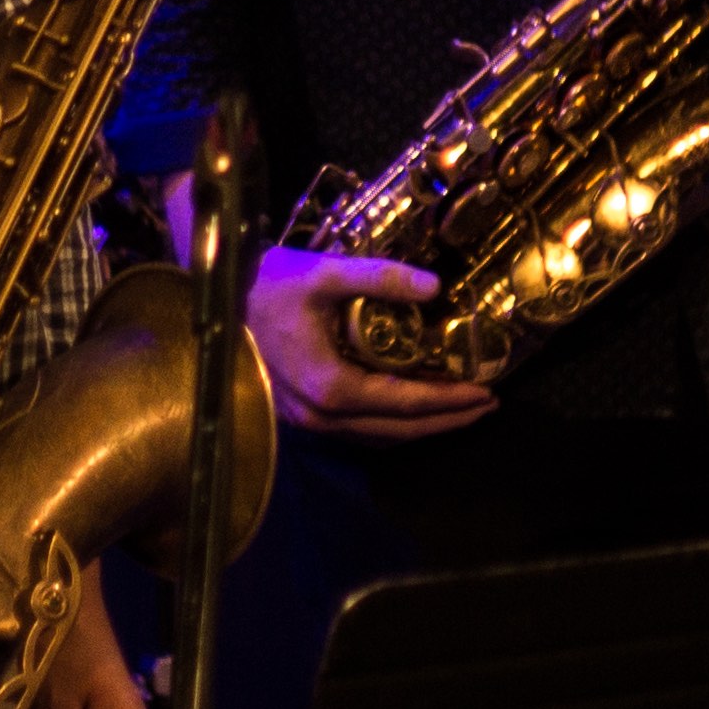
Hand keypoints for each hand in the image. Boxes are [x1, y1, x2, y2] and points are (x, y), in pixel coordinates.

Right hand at [246, 245, 500, 442]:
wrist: (221, 301)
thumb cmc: (271, 286)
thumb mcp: (326, 273)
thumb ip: (381, 278)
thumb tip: (435, 287)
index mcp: (331, 386)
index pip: (406, 402)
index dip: (450, 399)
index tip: (486, 392)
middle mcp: (322, 415)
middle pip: (399, 429)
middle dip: (447, 419)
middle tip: (487, 405)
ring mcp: (310, 421)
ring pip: (379, 435)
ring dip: (423, 426)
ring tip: (461, 408)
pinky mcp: (302, 415)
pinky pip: (359, 430)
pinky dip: (394, 424)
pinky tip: (413, 409)